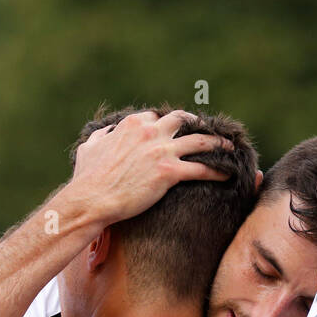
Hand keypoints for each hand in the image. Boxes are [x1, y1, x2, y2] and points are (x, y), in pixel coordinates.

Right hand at [63, 109, 231, 227]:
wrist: (92, 199)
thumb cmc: (87, 178)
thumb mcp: (88, 148)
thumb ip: (101, 136)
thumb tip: (105, 132)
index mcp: (132, 125)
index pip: (156, 116)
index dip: (166, 123)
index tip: (174, 129)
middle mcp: (151, 132)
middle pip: (182, 120)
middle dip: (197, 124)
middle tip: (208, 131)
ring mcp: (162, 151)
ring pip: (199, 140)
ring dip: (217, 143)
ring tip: (230, 148)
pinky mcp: (170, 172)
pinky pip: (201, 168)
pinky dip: (217, 170)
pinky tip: (228, 174)